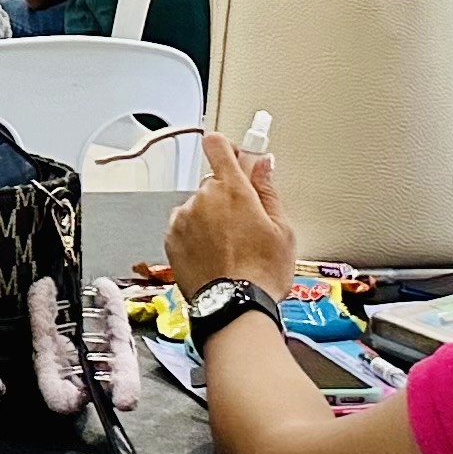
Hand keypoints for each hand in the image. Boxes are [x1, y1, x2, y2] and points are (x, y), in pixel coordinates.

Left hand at [163, 136, 292, 300]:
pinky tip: (214, 256)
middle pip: (212, 183)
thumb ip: (267, 190)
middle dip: (227, 196)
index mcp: (232, 189)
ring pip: (198, 207)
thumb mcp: (281, 229)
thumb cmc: (261, 273)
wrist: (234, 308)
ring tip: (231, 248)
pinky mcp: (171, 239)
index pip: (217, 145)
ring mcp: (183, 219)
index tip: (238, 158)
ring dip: (210, 219)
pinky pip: (185, 227)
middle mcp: (202, 198)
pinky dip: (196, 236)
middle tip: (246, 223)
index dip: (227, 148)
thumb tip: (261, 163)